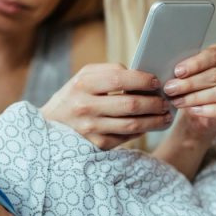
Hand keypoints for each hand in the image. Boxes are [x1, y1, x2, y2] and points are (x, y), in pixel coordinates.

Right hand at [40, 63, 172, 149]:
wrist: (50, 126)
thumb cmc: (72, 96)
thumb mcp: (83, 77)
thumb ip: (109, 71)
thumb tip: (141, 76)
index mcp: (82, 85)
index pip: (119, 79)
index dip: (143, 80)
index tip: (156, 81)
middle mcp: (85, 107)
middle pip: (131, 104)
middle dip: (155, 102)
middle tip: (165, 100)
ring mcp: (91, 128)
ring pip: (133, 124)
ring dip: (155, 120)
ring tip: (165, 115)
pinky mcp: (96, 144)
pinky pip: (127, 137)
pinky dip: (142, 131)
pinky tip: (149, 125)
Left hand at [164, 44, 215, 135]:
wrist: (196, 110)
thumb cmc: (190, 85)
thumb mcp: (184, 73)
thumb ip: (181, 68)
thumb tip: (165, 67)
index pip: (214, 55)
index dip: (195, 64)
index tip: (177, 72)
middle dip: (189, 83)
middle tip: (170, 89)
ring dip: (195, 98)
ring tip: (177, 101)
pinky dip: (209, 111)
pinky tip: (193, 110)